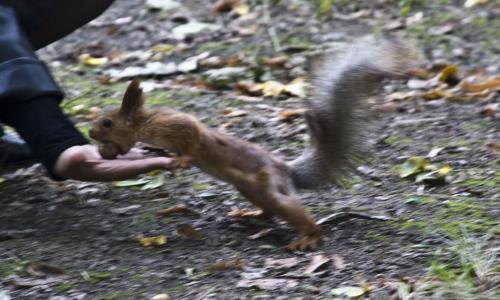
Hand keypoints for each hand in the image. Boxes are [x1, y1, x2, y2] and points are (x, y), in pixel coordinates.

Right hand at [54, 144, 176, 180]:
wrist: (73, 162)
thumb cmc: (72, 162)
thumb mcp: (73, 160)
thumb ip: (76, 158)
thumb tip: (79, 157)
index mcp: (115, 171)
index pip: (137, 167)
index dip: (153, 165)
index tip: (169, 163)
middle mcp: (125, 168)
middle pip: (150, 164)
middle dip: (166, 161)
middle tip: (185, 157)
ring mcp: (128, 162)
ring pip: (150, 158)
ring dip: (164, 153)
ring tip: (182, 148)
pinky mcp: (127, 156)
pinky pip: (145, 152)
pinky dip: (155, 148)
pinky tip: (166, 142)